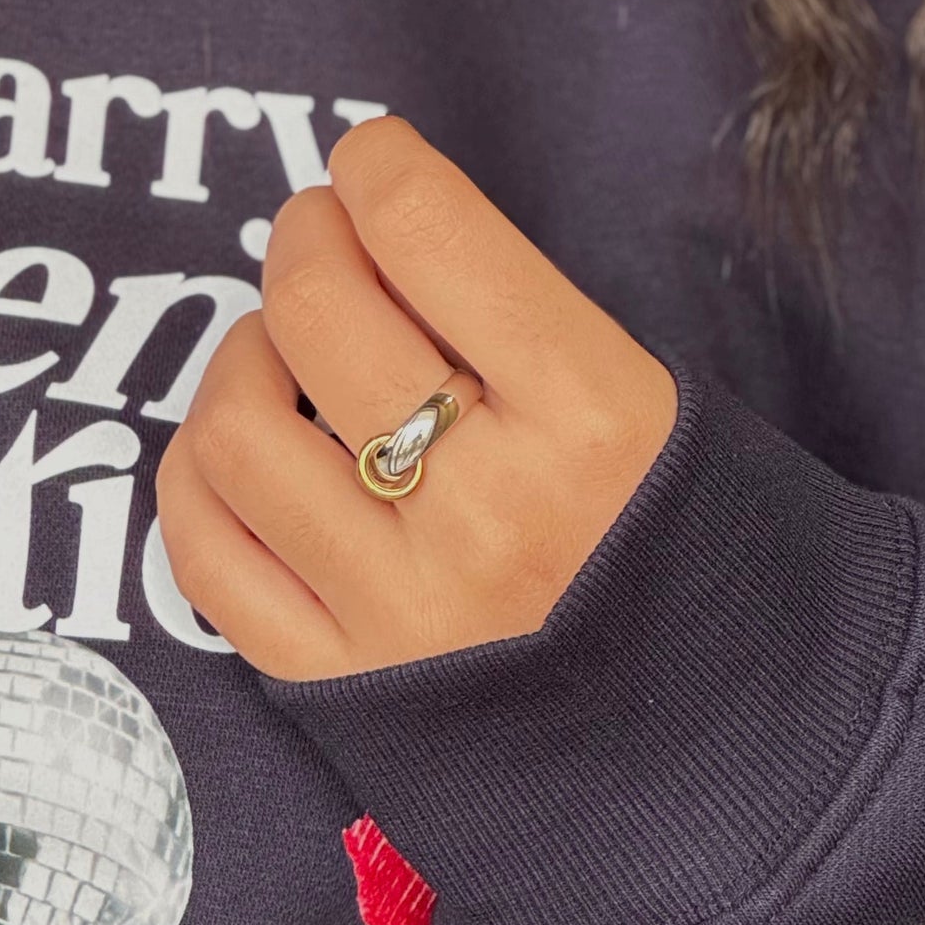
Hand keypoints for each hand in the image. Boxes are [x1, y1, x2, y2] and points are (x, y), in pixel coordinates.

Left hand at [155, 117, 677, 679]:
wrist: (728, 762)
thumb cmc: (678, 551)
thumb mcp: (647, 405)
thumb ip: (511, 318)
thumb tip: (374, 229)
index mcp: (593, 422)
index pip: (432, 233)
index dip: (377, 166)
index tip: (368, 162)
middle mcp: (488, 514)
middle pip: (317, 310)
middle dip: (304, 238)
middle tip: (320, 235)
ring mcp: (399, 608)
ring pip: (235, 426)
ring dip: (241, 357)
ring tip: (283, 355)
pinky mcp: (335, 685)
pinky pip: (203, 552)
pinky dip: (197, 476)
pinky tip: (241, 448)